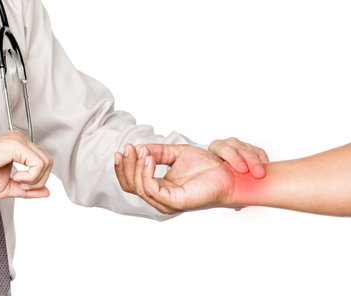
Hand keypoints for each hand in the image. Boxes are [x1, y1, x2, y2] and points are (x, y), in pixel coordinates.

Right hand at [0, 130, 52, 199]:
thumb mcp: (7, 187)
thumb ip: (28, 190)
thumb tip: (47, 192)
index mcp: (19, 147)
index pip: (43, 162)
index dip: (38, 179)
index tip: (22, 186)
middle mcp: (21, 141)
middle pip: (49, 162)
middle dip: (39, 180)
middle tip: (20, 185)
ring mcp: (20, 141)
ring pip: (46, 162)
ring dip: (35, 179)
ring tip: (17, 181)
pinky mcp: (17, 145)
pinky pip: (39, 163)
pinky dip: (31, 176)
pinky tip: (16, 177)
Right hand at [115, 144, 237, 212]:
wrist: (227, 172)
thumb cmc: (206, 165)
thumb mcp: (176, 153)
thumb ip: (157, 151)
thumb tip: (138, 148)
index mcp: (159, 188)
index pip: (132, 182)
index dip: (124, 167)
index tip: (123, 148)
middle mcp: (160, 198)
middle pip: (131, 186)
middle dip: (126, 166)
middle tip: (127, 148)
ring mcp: (167, 202)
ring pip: (139, 187)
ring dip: (136, 167)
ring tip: (141, 151)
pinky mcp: (175, 203)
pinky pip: (152, 189)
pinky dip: (146, 172)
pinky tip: (149, 158)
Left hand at [208, 137, 268, 177]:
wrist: (225, 179)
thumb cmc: (215, 178)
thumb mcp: (207, 178)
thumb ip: (207, 183)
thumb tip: (217, 198)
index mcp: (215, 149)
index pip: (222, 148)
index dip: (233, 157)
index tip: (241, 169)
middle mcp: (228, 146)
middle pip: (238, 147)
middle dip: (248, 159)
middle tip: (256, 173)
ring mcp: (241, 147)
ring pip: (249, 150)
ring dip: (256, 162)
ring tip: (261, 174)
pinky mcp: (253, 152)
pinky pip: (259, 153)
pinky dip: (263, 161)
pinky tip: (266, 170)